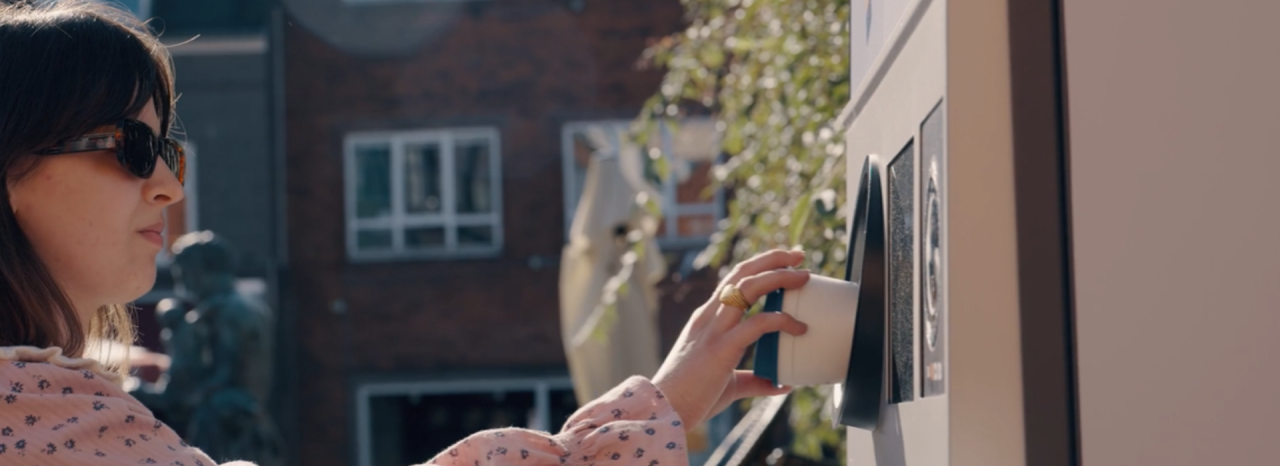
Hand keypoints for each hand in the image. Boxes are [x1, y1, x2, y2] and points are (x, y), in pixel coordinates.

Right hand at [652, 249, 810, 431]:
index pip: (733, 280)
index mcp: (707, 319)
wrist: (664, 410)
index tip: (786, 263)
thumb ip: (754, 380)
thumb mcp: (728, 384)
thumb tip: (782, 383)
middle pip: (742, 272)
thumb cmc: (691, 398)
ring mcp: (714, 329)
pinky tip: (799, 327)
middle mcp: (709, 316)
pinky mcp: (721, 347)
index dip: (760, 267)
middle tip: (799, 255)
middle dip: (772, 259)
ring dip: (779, 276)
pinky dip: (781, 320)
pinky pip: (757, 323)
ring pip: (748, 286)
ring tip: (804, 275)